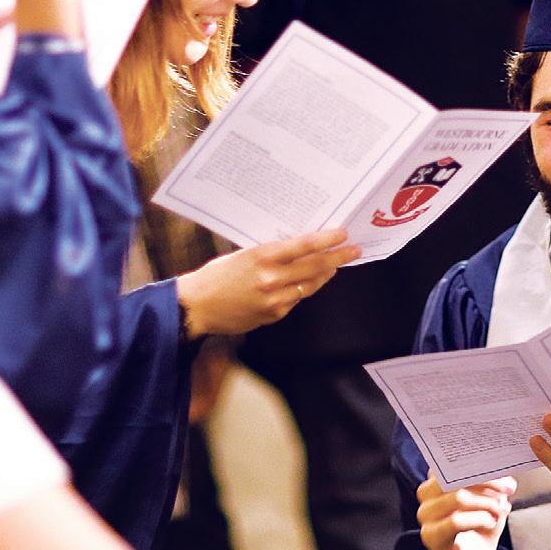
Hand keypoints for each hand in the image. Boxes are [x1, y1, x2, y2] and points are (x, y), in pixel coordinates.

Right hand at [175, 230, 357, 337]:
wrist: (197, 307)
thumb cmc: (217, 276)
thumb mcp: (244, 254)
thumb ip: (271, 253)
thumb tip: (300, 247)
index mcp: (262, 257)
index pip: (304, 246)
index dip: (327, 240)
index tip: (342, 234)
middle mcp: (270, 279)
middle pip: (314, 267)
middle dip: (337, 257)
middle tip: (353, 250)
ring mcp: (273, 299)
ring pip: (309, 285)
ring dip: (326, 274)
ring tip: (336, 265)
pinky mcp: (273, 315)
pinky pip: (296, 300)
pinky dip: (304, 289)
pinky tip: (310, 282)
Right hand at [416, 471, 514, 549]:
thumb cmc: (482, 524)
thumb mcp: (493, 499)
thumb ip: (498, 485)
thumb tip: (509, 480)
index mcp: (438, 478)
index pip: (453, 461)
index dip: (479, 463)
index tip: (502, 469)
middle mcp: (426, 494)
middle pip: (454, 476)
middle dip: (486, 481)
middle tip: (508, 489)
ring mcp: (426, 515)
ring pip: (458, 497)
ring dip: (486, 503)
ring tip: (499, 511)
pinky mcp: (431, 536)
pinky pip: (456, 521)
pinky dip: (479, 519)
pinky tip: (489, 523)